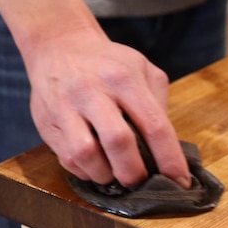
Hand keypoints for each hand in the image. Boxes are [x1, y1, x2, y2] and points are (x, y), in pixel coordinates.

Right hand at [25, 26, 191, 188]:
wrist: (59, 46)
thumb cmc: (109, 64)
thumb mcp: (142, 69)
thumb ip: (158, 104)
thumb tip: (167, 148)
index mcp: (124, 79)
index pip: (154, 125)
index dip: (170, 158)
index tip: (180, 181)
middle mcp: (92, 91)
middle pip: (117, 141)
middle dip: (134, 171)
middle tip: (141, 181)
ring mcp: (65, 107)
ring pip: (85, 154)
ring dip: (105, 174)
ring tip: (115, 176)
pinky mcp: (46, 122)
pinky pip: (65, 158)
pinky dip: (85, 171)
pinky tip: (96, 167)